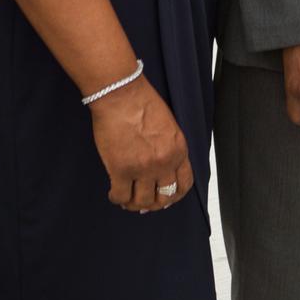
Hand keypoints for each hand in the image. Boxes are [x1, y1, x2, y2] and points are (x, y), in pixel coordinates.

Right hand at [87, 77, 192, 211]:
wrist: (122, 95)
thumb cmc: (143, 103)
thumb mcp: (169, 126)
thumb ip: (169, 148)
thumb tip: (162, 168)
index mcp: (178, 150)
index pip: (184, 184)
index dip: (175, 195)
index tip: (167, 197)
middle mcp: (164, 163)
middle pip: (163, 197)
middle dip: (155, 203)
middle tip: (145, 201)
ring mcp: (142, 168)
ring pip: (142, 202)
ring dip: (135, 204)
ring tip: (128, 199)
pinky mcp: (120, 170)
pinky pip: (120, 196)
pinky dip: (117, 199)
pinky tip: (114, 193)